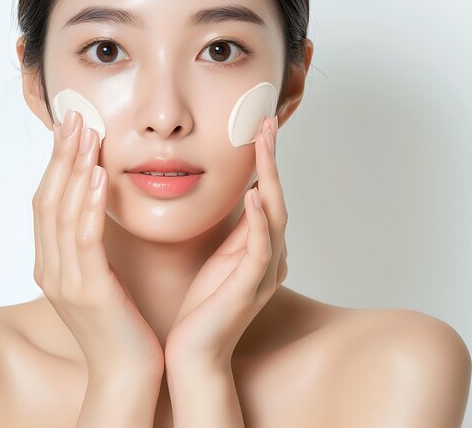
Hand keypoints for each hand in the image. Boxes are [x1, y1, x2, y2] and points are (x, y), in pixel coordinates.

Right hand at [32, 110, 163, 381]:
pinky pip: (85, 240)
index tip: (70, 128)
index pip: (46, 201)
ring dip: (74, 170)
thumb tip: (97, 200)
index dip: (56, 162)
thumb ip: (90, 241)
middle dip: (61, 155)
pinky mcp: (88, 292)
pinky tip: (100, 177)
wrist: (127, 373)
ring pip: (63, 213)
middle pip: (48, 199)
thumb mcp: (99, 274)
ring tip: (88, 135)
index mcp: (50, 262)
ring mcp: (65, 281)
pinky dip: (89, 205)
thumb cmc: (120, 320)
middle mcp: (49, 268)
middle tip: (74, 117)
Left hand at [164, 115, 287, 370]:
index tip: (260, 127)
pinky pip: (260, 248)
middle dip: (272, 159)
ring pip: (274, 215)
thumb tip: (241, 195)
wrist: (195, 350)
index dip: (265, 161)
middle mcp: (270, 255)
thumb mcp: (220, 256)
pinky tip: (253, 196)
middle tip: (268, 122)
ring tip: (263, 144)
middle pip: (276, 197)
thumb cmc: (205, 303)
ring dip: (269, 177)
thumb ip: (236, 230)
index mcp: (261, 247)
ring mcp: (264, 271)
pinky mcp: (250, 287)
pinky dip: (259, 221)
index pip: (266, 194)